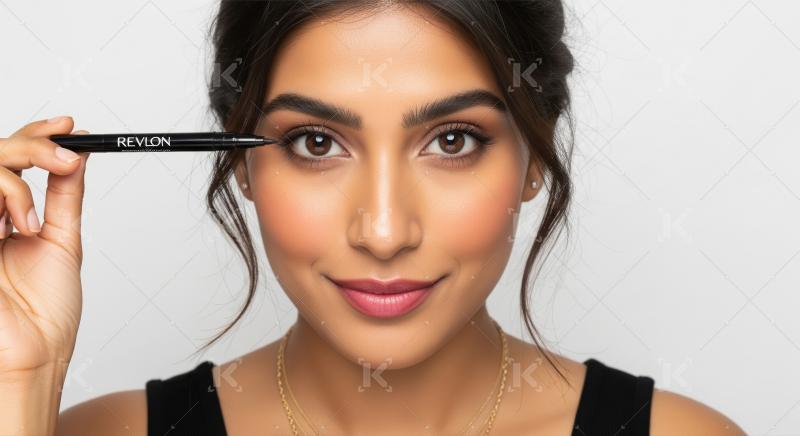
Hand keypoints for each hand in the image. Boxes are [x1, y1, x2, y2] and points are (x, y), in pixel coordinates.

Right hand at [0, 116, 89, 377]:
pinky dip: (3, 195)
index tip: (69, 126)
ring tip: (34, 218)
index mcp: (3, 217)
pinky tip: (18, 225)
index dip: (36, 134)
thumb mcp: (62, 241)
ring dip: (12, 181)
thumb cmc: (46, 313)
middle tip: (64, 157)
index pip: (9, 159)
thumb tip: (79, 155)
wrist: (33, 356)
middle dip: (30, 144)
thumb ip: (64, 196)